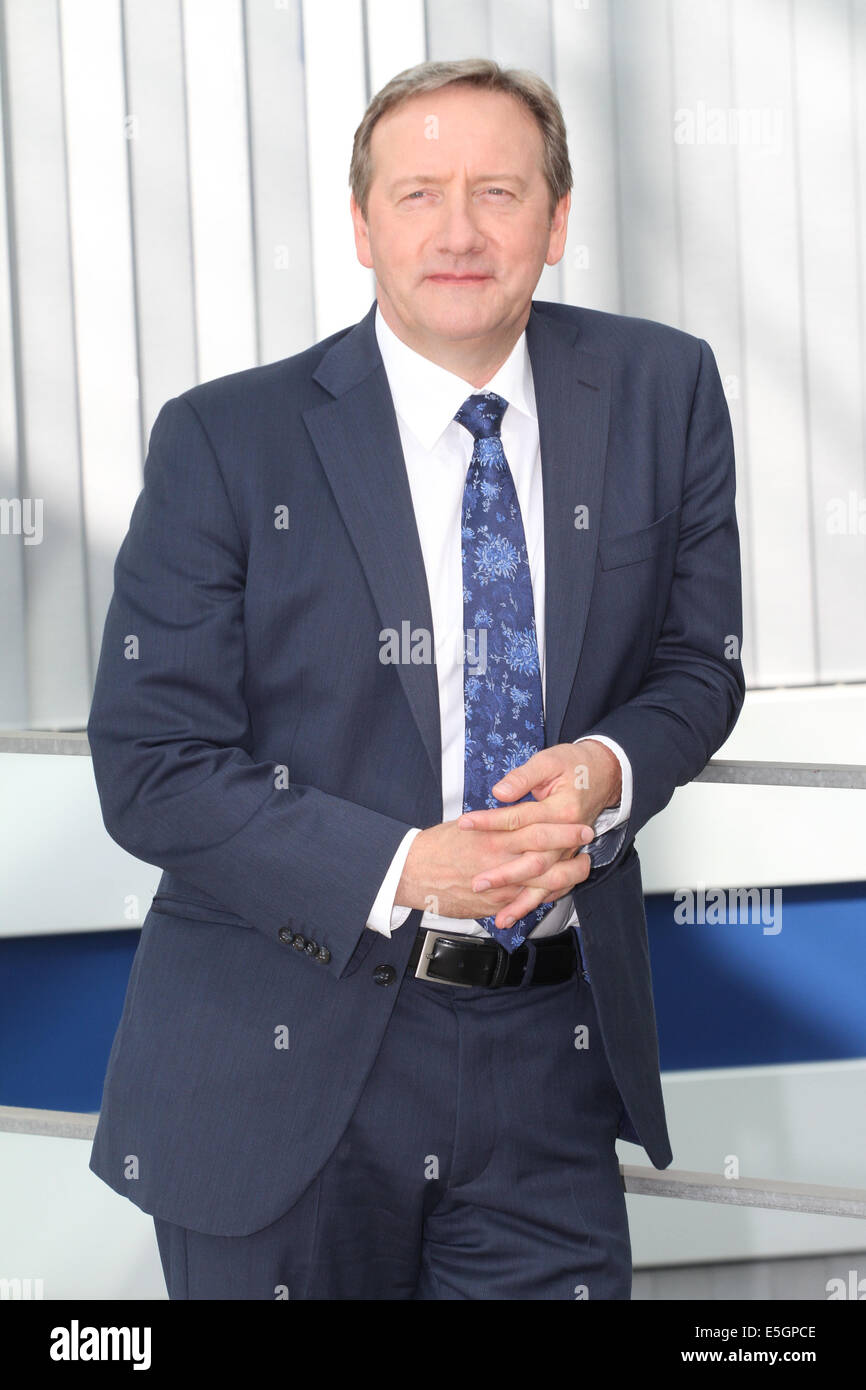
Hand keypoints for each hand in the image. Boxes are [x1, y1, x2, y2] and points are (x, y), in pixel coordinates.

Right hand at [394, 814, 592, 921]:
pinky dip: (544, 897)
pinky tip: (557, 891)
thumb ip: (495, 824)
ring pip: (542, 885)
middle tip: (588, 843)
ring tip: (581, 869)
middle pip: (546, 857)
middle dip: (572, 851)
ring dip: (566, 877)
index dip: (562, 828)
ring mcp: (498, 887)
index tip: (580, 823)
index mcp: (493, 836)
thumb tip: (514, 814)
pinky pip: (526, 903)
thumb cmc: (437, 845)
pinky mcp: (493, 905)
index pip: (536, 828)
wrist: (411, 872)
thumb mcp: (468, 824)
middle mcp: (499, 861)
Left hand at [455, 740, 621, 928]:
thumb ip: (524, 777)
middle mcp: (569, 836)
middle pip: (534, 861)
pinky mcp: (569, 858)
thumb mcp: (549, 761)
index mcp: (563, 810)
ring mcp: (570, 851)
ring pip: (547, 882)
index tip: (465, 824)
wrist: (606, 773)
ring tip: (500, 917)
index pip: (520, 819)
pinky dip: (538, 902)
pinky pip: (555, 887)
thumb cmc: (575, 765)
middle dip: (505, 875)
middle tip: (477, 883)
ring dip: (522, 901)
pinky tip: (520, 913)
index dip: (490, 822)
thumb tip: (500, 792)